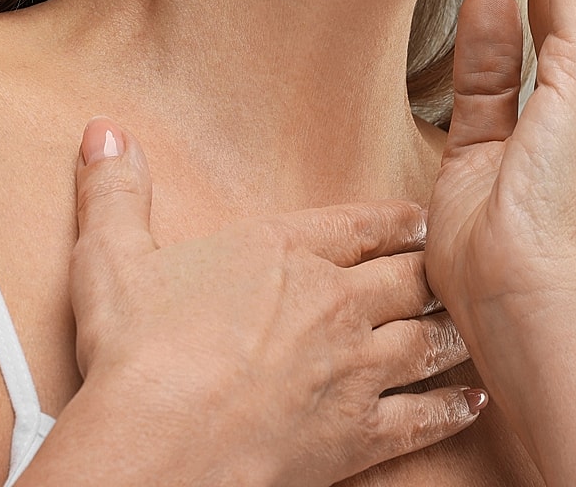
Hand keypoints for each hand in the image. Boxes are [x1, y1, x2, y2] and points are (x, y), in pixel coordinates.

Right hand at [63, 119, 487, 485]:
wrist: (164, 445)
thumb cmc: (136, 355)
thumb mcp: (111, 259)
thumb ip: (115, 192)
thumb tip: (103, 130)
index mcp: (283, 252)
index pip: (358, 224)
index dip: (395, 220)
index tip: (418, 219)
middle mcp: (333, 302)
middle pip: (406, 277)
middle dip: (433, 270)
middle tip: (456, 266)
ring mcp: (355, 369)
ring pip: (427, 340)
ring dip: (451, 332)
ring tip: (471, 326)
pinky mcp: (362, 434)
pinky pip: (424, 417)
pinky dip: (452, 409)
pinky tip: (470, 401)